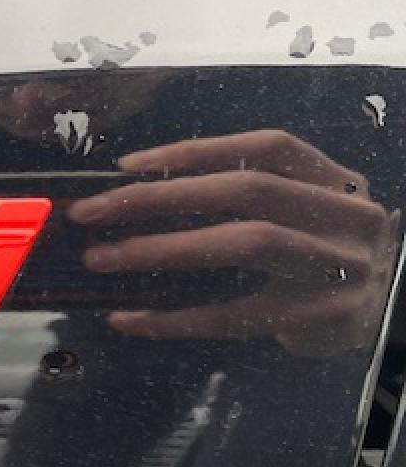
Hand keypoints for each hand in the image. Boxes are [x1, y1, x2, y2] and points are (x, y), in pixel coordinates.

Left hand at [68, 129, 399, 355]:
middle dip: (160, 197)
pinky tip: (128, 319)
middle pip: (246, 190)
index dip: (194, 152)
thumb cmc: (330, 255)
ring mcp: (339, 266)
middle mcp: (343, 215)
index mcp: (334, 180)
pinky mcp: (323, 318)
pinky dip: (175, 319)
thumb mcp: (310, 212)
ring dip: (162, 248)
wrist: (399, 310)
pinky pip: (237, 316)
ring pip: (246, 244)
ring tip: (101, 258)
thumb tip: (144, 193)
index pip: (264, 148)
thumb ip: (252, 198)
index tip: (126, 165)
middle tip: (92, 212)